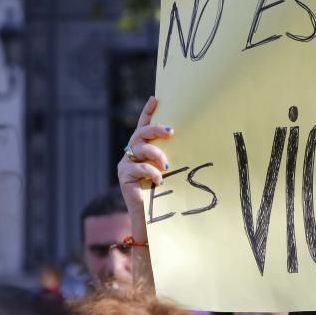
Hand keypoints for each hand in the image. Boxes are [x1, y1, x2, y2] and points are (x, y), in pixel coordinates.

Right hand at [117, 96, 172, 215]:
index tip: (154, 99)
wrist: (152, 215)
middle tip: (171, 132)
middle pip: (141, 133)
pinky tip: (160, 180)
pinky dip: (151, 172)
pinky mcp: (124, 176)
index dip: (147, 112)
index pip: (144, 126)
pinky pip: (138, 167)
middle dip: (155, 129)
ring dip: (156, 154)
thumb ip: (172, 156)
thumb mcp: (170, 169)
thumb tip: (191, 140)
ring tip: (167, 165)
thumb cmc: (166, 191)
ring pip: (139, 148)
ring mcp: (126, 164)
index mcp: (144, 149)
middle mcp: (132, 153)